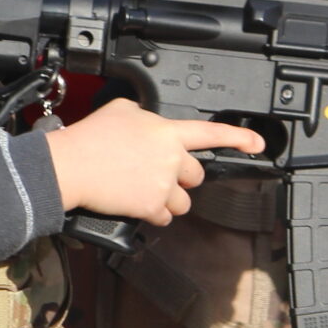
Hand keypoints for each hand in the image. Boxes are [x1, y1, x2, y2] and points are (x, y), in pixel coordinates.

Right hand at [44, 100, 266, 226]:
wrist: (69, 166)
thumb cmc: (89, 137)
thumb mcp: (121, 109)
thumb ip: (146, 116)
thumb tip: (150, 121)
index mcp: (168, 132)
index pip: (212, 133)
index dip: (239, 138)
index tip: (258, 144)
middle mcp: (172, 158)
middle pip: (196, 175)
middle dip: (181, 178)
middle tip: (157, 174)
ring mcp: (163, 185)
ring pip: (183, 202)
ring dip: (169, 199)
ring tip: (143, 190)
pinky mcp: (151, 207)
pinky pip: (164, 218)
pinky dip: (152, 215)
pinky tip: (134, 204)